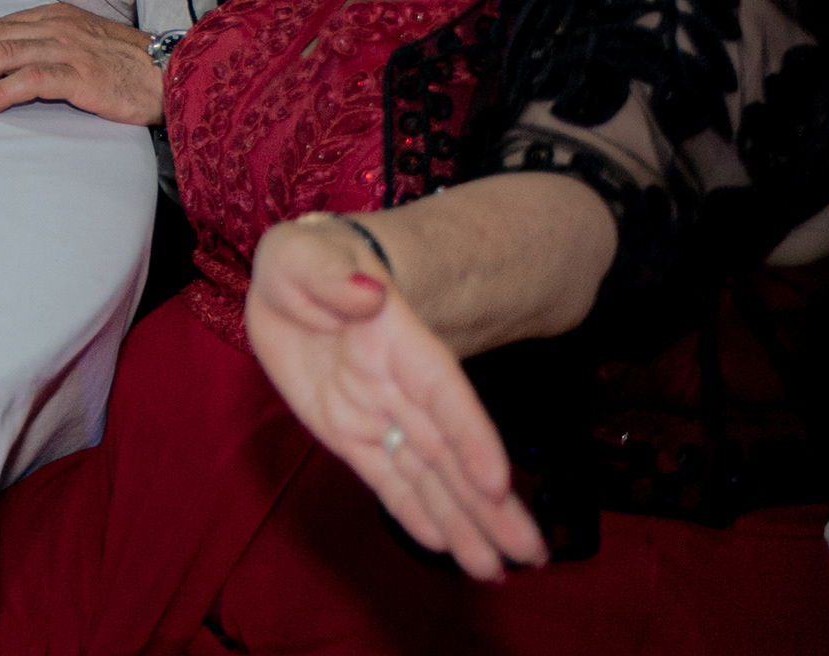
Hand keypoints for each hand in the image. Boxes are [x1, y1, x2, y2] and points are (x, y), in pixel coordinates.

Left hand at [0, 1, 165, 123]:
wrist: (175, 73)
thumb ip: (49, 47)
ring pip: (4, 54)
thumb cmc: (130, 65)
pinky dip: (3, 91)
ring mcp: (69, 48)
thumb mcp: (84, 44)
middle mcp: (57, 26)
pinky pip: (32, 79)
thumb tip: (8, 69)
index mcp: (55, 15)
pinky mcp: (81, 74)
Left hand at [245, 218, 547, 580]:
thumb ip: (332, 275)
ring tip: (497, 571)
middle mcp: (399, 387)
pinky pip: (386, 478)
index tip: (497, 482)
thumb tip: (366, 291)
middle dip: (490, 504)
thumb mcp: (303, 256)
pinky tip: (444, 546)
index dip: (471, 436)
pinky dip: (413, 511)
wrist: (295, 284)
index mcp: (398, 341)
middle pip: (450, 451)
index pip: (442, 392)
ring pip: (428, 475)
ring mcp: (379, 414)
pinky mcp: (352, 435)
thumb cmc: (307, 263)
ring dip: (463, 522)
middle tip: (532, 555)